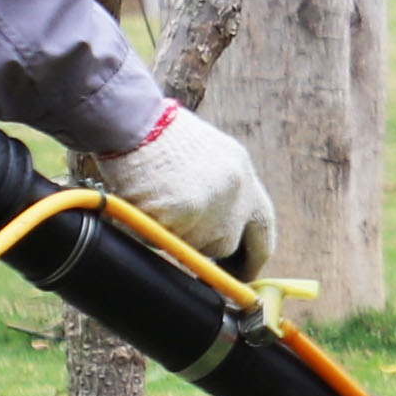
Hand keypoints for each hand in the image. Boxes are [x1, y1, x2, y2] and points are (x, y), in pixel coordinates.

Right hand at [101, 100, 276, 283]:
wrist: (133, 121)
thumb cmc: (156, 136)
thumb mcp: (203, 156)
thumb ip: (217, 191)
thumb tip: (213, 230)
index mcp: (243, 174)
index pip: (262, 231)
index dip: (251, 258)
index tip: (239, 275)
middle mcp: (238, 193)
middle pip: (226, 244)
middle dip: (202, 249)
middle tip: (182, 244)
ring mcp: (212, 208)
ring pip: (194, 247)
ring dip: (174, 238)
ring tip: (155, 204)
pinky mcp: (184, 218)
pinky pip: (168, 244)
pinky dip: (153, 234)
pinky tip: (144, 207)